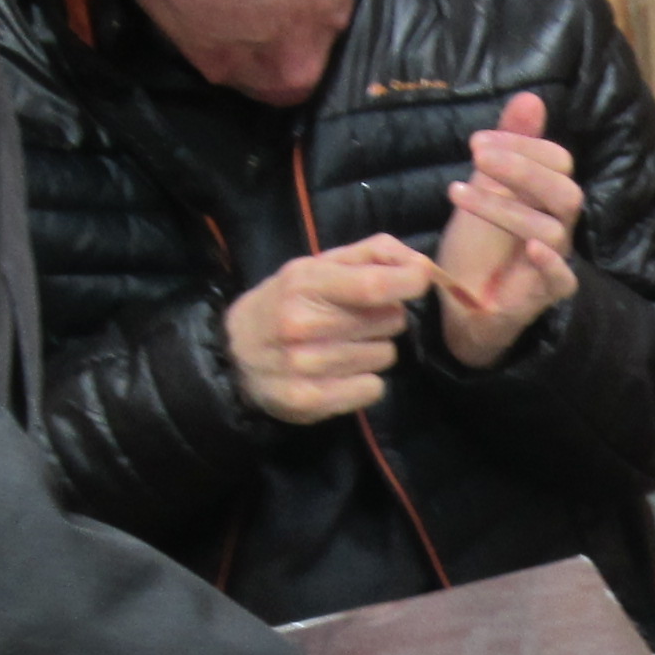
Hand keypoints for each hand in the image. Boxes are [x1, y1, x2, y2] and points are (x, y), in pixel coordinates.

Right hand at [223, 236, 427, 423]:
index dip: (411, 282)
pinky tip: (340, 374)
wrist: (233, 355)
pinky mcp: (311, 400)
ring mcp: (306, 365)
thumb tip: (421, 262)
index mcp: (306, 282)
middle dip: (383, 319)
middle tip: (353, 321)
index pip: (375, 285)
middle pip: (390, 321)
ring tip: (341, 347)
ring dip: (372, 351)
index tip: (419, 280)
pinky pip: (373, 389)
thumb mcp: (317, 266)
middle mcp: (304, 324)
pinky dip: (365, 382)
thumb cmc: (286, 303)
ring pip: (385, 356)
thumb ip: (372, 254)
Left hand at [435, 91, 582, 367]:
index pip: (556, 160)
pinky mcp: (544, 294)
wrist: (460, 306)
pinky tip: (532, 247)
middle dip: (521, 167)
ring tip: (458, 193)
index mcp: (547, 197)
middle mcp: (557, 225)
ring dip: (506, 206)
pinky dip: (550, 264)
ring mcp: (553, 260)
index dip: (522, 144)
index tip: (477, 142)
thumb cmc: (477, 247)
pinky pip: (562, 280)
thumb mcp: (485, 188)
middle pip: (564, 190)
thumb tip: (531, 99)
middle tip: (476, 154)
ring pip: (552, 228)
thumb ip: (508, 147)